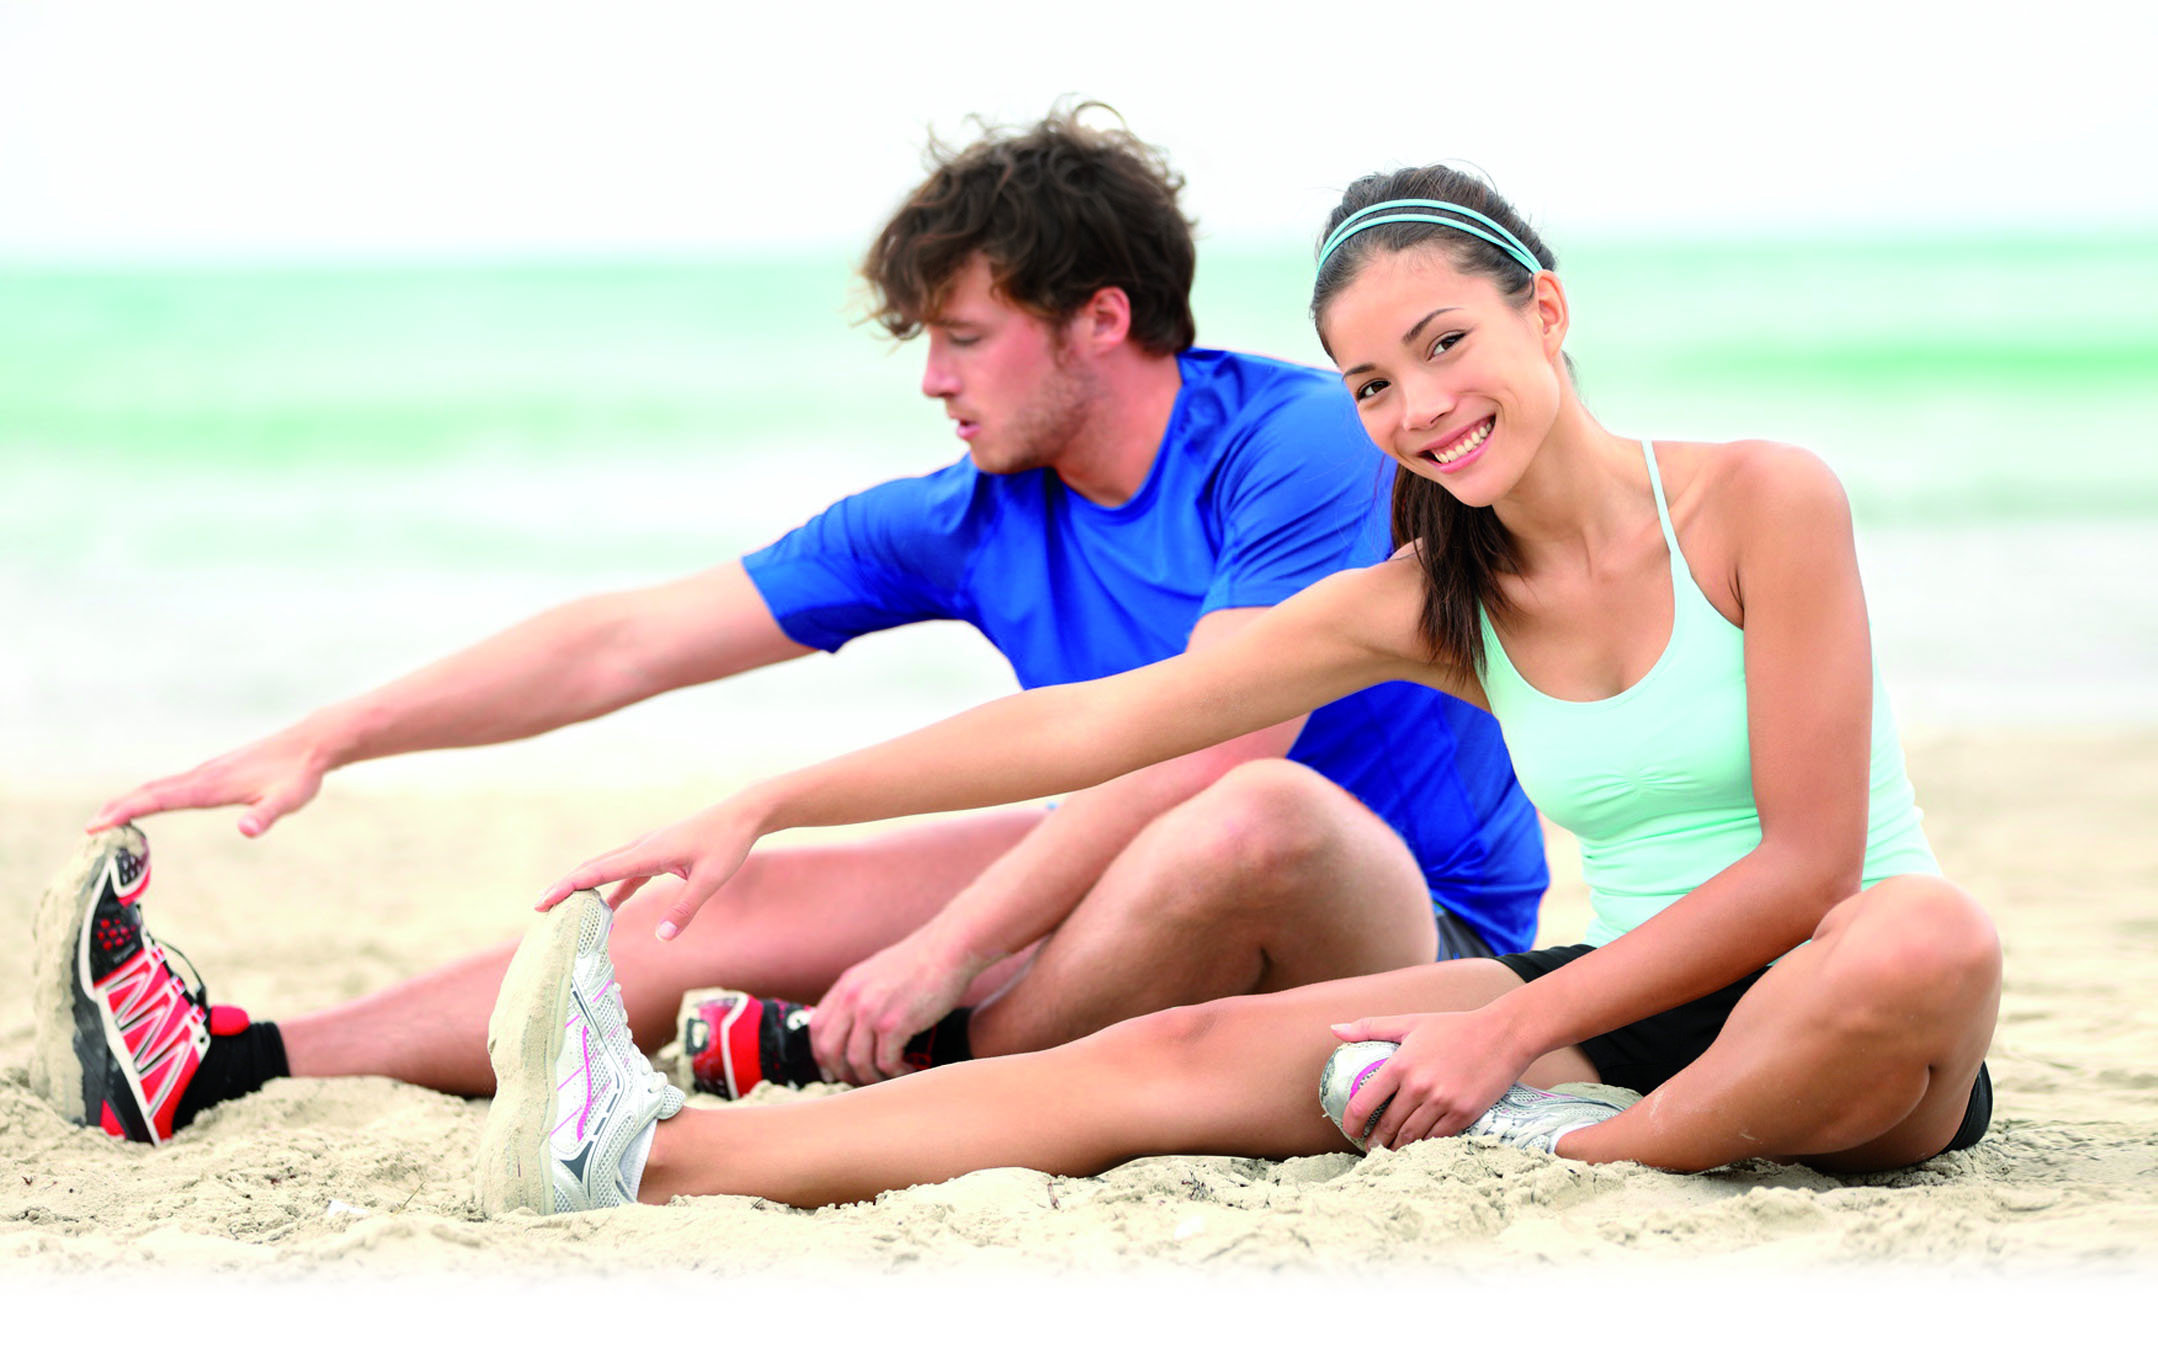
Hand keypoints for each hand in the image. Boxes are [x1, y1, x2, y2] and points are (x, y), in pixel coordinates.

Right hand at [88, 729, 330, 836]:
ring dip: (132, 800)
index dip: (128, 811)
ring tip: (109, 817)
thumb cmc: (299, 775)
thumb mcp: (288, 801)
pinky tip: (151, 802)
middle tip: (90, 829)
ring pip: (161, 786)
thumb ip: (266, 816)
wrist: (311, 744)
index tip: (99, 824)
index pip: (160, 799)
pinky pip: (174, 784)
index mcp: (212, 786)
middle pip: (152, 791)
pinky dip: (153, 794)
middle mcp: (204, 776)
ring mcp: (208, 772)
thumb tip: (247, 830)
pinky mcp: (216, 772)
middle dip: (119, 808)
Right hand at [540, 799, 760, 939]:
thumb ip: (686, 909)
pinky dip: (612, 890)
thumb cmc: (728, 844)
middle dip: (566, 887)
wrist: (742, 815)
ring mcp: (648, 850)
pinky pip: (626, 873)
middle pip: (594, 867)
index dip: (570, 886)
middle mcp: (642, 848)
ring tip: (563, 909)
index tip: (544, 900)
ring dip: (585, 887)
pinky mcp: (658, 854)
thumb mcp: (711, 880)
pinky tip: (606, 910)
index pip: (600, 870)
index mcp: (649, 852)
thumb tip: (662, 937)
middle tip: (540, 908)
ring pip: (607, 868)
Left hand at [810, 929, 980, 1084]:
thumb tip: (855, 1025)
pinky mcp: (894, 1023)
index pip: (817, 1028)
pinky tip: (907, 1070)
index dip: (822, 1055)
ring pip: (856, 1061)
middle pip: (829, 1049)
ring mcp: (871, 1011)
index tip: (833, 1070)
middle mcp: (852, 998)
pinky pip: (885, 1062)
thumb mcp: (878, 971)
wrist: (950, 948)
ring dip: (871, 1078)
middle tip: (861, 1082)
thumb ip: (861, 995)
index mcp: (847, 985)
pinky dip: (894, 1074)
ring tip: (889, 1078)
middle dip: (842, 1073)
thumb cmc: (922, 962)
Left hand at [1332, 1008, 1533, 1152]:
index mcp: (1401, 1064)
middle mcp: (1419, 1086)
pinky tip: (1417, 1149)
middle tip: (1370, 1147)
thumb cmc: (1455, 1027)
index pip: (1364, 1102)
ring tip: (1389, 1151)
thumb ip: (1370, 1027)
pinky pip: (1436, 1139)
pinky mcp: (1463, 1114)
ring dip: (1396, 1149)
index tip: (1349, 1131)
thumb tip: (1335, 1030)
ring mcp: (1442, 1102)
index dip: (1352, 1123)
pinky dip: (1423, 1147)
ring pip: (1410, 1137)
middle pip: (1387, 1125)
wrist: (1504, 1034)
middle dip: (1374, 1141)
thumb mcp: (1411, 1022)